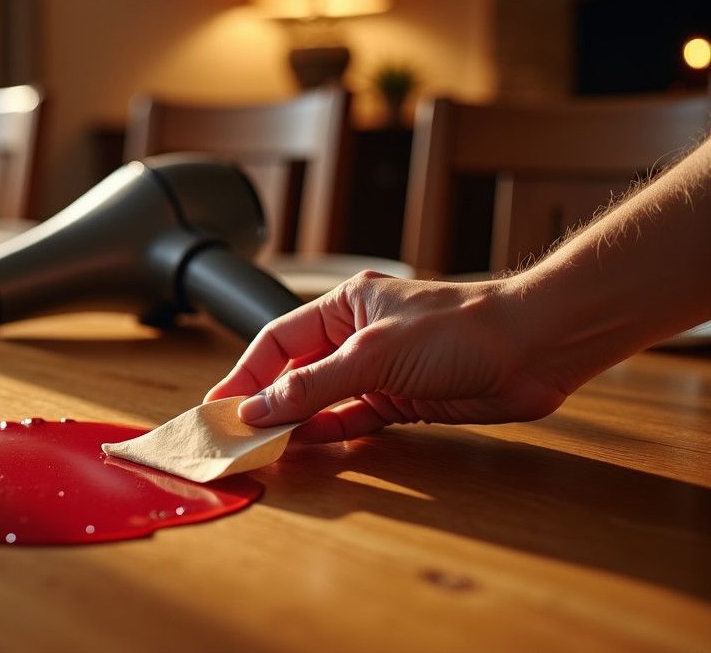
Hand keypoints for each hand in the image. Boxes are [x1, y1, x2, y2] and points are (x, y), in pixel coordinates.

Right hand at [205, 272, 571, 442]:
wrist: (535, 347)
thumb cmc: (460, 329)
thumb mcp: (372, 355)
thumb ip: (312, 386)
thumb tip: (261, 408)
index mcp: (342, 307)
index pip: (277, 343)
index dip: (246, 376)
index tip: (220, 407)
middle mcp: (356, 336)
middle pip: (296, 373)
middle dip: (267, 403)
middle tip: (237, 435)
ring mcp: (380, 369)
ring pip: (323, 400)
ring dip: (298, 423)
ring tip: (267, 448)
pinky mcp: (404, 399)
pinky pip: (354, 418)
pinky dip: (332, 432)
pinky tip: (311, 446)